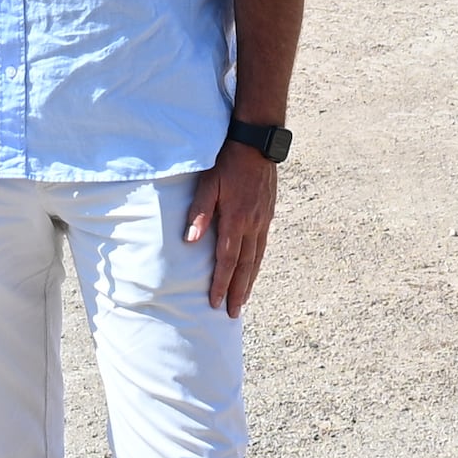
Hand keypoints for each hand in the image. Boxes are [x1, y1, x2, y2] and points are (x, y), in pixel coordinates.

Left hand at [182, 141, 278, 317]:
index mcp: (236, 219)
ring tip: (243, 300)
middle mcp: (252, 225)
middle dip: (238, 291)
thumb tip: (190, 240)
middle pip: (245, 266)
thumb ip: (199, 212)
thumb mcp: (208, 183)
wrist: (257, 145)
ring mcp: (263, 221)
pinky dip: (257, 264)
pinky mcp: (267, 215)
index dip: (221, 282)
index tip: (215, 302)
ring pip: (257, 258)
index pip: (227, 259)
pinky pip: (262, 246)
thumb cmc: (227, 162)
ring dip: (249, 281)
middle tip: (233, 313)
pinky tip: (253, 271)